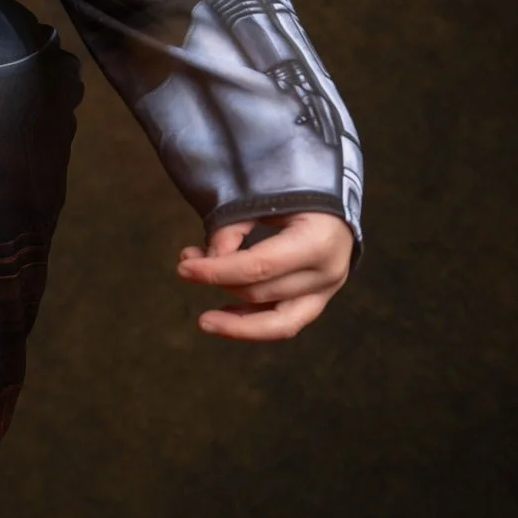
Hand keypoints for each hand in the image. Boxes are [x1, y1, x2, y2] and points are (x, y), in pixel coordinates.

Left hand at [176, 212, 353, 341]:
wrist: (333, 202)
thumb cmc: (296, 192)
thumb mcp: (265, 198)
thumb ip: (234, 225)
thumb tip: (209, 258)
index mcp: (317, 241)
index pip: (258, 266)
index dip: (216, 271)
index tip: (184, 267)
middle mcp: (328, 272)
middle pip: (260, 292)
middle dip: (218, 280)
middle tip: (186, 262)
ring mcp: (327, 291)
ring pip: (275, 323)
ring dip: (233, 317)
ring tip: (203, 313)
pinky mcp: (318, 301)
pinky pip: (283, 324)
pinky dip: (252, 323)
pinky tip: (223, 317)